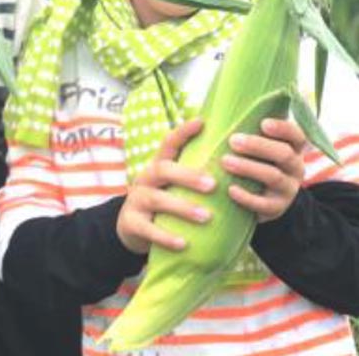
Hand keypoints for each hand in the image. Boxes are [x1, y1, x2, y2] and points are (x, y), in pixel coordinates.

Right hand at [116, 120, 215, 254]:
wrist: (130, 229)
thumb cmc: (164, 204)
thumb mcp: (173, 185)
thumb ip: (193, 175)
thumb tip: (235, 162)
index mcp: (158, 166)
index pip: (169, 144)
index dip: (183, 132)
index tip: (202, 122)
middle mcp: (145, 179)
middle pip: (163, 169)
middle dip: (188, 175)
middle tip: (213, 184)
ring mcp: (136, 200)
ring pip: (157, 199)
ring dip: (182, 207)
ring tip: (206, 216)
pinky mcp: (131, 222)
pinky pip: (148, 229)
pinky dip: (166, 236)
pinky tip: (184, 243)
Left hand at [222, 118, 305, 222]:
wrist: (261, 200)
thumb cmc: (251, 161)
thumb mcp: (255, 146)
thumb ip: (246, 129)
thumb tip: (212, 110)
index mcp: (291, 148)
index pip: (296, 135)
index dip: (283, 128)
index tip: (263, 123)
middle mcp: (295, 167)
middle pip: (284, 153)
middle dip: (258, 146)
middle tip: (233, 140)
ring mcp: (288, 189)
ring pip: (274, 176)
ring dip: (249, 167)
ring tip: (225, 161)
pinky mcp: (277, 208)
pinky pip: (264, 204)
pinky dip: (247, 197)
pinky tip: (230, 189)